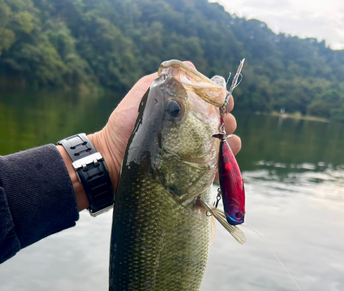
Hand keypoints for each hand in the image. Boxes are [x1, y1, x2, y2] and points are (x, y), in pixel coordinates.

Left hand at [90, 62, 241, 192]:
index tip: (222, 101)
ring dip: (230, 139)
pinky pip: (217, 167)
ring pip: (225, 143)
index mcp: (184, 111)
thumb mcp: (142, 95)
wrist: (112, 158)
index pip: (212, 102)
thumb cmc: (124, 124)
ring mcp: (194, 152)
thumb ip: (163, 80)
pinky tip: (220, 157)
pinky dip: (226, 162)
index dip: (222, 99)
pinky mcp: (192, 172)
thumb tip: (191, 65)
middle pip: (223, 122)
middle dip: (228, 119)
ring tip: (222, 139)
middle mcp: (192, 130)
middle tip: (223, 121)